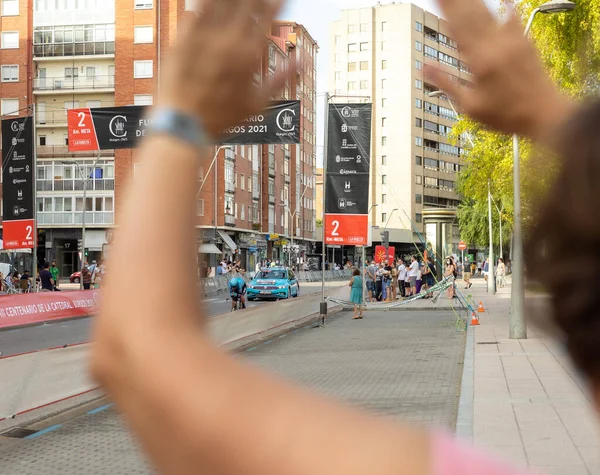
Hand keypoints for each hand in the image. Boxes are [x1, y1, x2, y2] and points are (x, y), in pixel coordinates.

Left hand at [160, 0, 285, 136]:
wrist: (182, 125)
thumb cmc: (220, 119)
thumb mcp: (257, 104)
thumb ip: (281, 78)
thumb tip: (303, 62)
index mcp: (248, 56)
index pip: (266, 18)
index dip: (275, 4)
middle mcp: (228, 42)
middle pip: (245, 4)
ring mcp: (203, 38)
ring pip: (220, 3)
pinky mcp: (182, 39)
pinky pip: (194, 10)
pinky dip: (204, 3)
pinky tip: (207, 1)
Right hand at [426, 0, 576, 144]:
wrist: (546, 115)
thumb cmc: (507, 115)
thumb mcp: (470, 106)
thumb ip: (447, 83)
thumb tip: (425, 67)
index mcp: (479, 61)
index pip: (457, 27)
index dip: (445, 9)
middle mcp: (496, 46)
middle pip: (471, 15)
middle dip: (456, 1)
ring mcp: (513, 41)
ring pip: (489, 13)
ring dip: (474, 1)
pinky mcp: (526, 42)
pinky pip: (513, 18)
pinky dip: (505, 6)